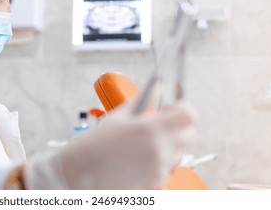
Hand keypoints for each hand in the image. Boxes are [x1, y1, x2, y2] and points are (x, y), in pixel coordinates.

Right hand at [24, 99, 195, 188]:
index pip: (188, 114)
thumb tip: (157, 89)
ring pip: (178, 151)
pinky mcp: (155, 181)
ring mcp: (159, 168)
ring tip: (145, 141)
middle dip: (178, 126)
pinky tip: (138, 156)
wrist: (82, 173)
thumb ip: (143, 100)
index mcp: (152, 129)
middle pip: (188, 134)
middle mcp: (160, 150)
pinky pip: (166, 166)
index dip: (183, 108)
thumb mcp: (120, 116)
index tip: (174, 107)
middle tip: (160, 122)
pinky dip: (159, 158)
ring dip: (169, 143)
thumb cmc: (97, 144)